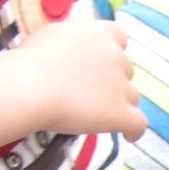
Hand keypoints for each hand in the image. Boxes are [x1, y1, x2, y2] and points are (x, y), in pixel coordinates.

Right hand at [14, 16, 145, 139]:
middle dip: (112, 79)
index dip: (110, 52)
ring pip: (132, 96)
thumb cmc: (32, 60)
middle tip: (90, 92)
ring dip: (120, 103)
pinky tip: (128, 135)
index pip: (118, 38)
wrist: (30, 87)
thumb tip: (72, 50)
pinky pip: (138, 123)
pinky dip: (134, 130)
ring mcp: (121, 86)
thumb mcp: (54, 35)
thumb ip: (73, 42)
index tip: (99, 63)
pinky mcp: (120, 113)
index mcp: (102, 33)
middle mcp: (117, 57)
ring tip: (100, 115)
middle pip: (125, 69)